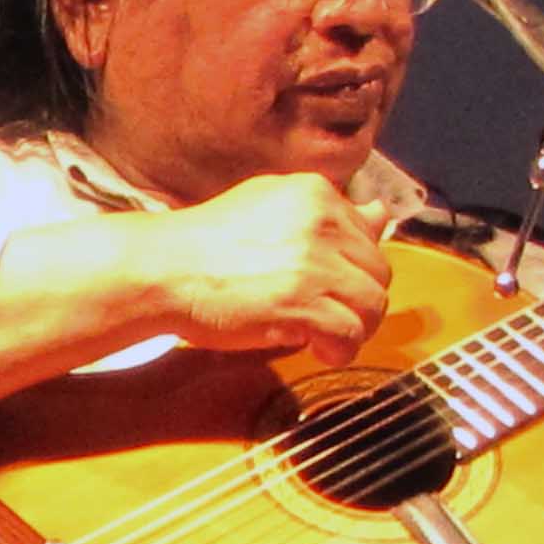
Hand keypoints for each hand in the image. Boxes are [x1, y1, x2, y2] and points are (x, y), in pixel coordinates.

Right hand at [150, 173, 389, 360]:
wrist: (162, 269)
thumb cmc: (205, 245)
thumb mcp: (270, 209)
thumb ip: (326, 214)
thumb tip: (381, 213)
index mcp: (315, 193)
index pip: (369, 233)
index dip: (350, 267)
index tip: (327, 284)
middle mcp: (322, 221)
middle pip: (378, 270)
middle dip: (357, 299)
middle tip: (326, 314)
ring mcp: (314, 263)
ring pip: (373, 304)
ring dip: (355, 327)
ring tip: (325, 336)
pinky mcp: (303, 303)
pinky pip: (351, 333)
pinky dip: (340, 349)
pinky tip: (317, 349)